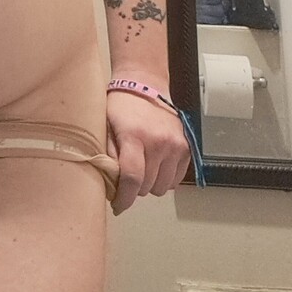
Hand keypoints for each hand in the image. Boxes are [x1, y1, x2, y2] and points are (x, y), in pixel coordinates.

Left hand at [105, 90, 192, 215]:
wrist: (145, 84)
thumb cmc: (120, 105)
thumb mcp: (105, 126)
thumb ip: (108, 156)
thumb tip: (110, 185)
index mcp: (134, 136)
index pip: (131, 178)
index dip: (123, 198)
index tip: (117, 206)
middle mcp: (158, 142)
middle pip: (148, 186)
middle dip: (134, 189)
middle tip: (126, 179)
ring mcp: (175, 145)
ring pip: (163, 187)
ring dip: (151, 185)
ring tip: (141, 170)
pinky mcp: (186, 147)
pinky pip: (177, 179)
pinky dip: (165, 178)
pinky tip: (155, 166)